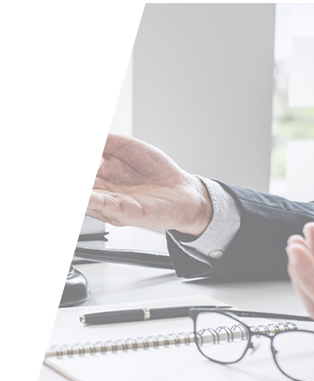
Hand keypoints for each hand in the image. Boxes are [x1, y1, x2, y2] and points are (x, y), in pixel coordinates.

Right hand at [7, 116, 212, 235]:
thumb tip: (60, 120)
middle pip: (64, 191)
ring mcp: (113, 206)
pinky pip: (105, 206)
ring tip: (35, 185)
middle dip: (40, 185)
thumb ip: (90, 136)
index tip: (16, 169)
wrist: (182, 189)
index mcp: (95, 180)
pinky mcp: (129, 212)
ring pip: (80, 201)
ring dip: (56, 194)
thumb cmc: (153, 171)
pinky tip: (68, 194)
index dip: (39, 175)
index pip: (60, 178)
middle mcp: (99, 195)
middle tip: (19, 177)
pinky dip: (86, 200)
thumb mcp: (119, 146)